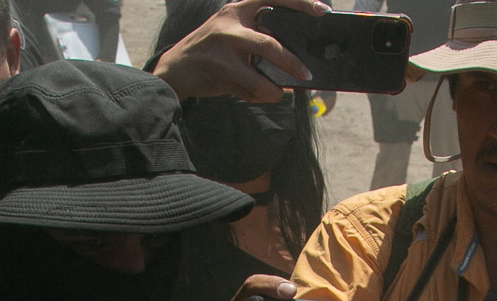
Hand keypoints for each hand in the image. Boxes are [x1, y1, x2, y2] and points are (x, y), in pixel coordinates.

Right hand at [153, 0, 322, 100]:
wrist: (174, 70)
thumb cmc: (210, 52)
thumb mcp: (230, 33)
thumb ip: (256, 36)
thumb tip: (294, 59)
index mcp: (237, 9)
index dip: (300, 2)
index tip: (322, 11)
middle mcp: (230, 25)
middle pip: (269, 44)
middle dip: (291, 63)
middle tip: (307, 74)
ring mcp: (223, 49)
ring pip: (259, 75)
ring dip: (275, 89)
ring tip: (282, 93)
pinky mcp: (219, 72)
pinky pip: (250, 88)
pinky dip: (261, 95)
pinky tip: (264, 95)